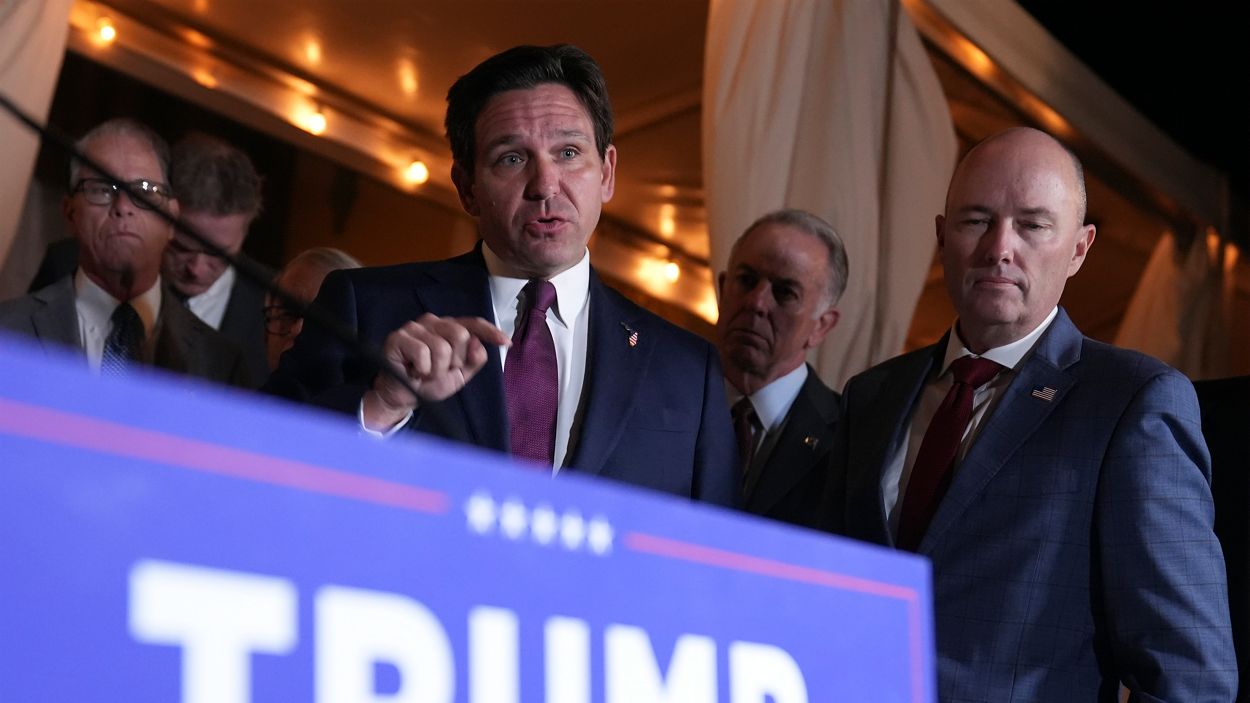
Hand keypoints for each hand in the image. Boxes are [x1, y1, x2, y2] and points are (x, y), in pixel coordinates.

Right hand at [363, 314, 509, 429]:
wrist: (404, 397)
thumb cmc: (430, 382)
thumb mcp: (460, 375)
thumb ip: (474, 361)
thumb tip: (479, 345)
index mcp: (450, 328)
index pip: (474, 324)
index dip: (490, 332)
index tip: (506, 342)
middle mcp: (434, 322)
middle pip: (460, 335)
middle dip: (455, 361)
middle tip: (440, 371)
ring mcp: (415, 328)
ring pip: (441, 347)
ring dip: (436, 369)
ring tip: (425, 372)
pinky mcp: (398, 337)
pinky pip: (422, 352)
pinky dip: (422, 369)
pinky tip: (413, 371)